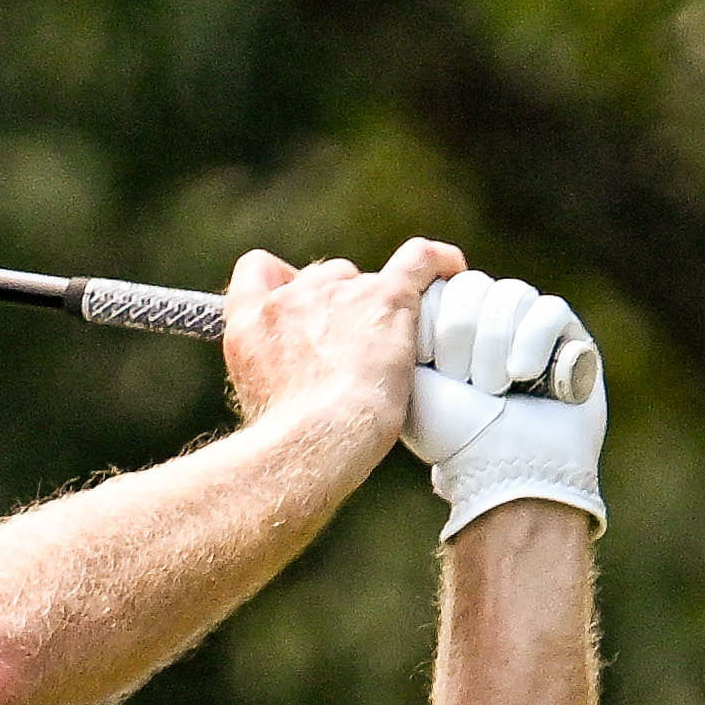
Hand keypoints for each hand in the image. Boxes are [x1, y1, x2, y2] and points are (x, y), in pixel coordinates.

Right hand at [220, 238, 461, 471]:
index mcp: (251, 321)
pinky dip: (439, 262)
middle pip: (325, 277)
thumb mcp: (259, 405)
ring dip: (379, 309)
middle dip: (341, 306)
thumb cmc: (291, 443)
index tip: (303, 311)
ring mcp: (340, 293)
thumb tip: (301, 381)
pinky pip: (419, 261)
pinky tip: (452, 270)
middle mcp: (291, 297)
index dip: (284, 284)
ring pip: (368, 282)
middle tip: (358, 356)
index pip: (260, 271)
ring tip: (394, 351)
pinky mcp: (386, 299)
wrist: (316, 441)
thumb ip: (274, 376)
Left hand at [405, 275, 603, 543]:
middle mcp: (492, 326)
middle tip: (463, 380)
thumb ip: (405, 330)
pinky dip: (532, 341)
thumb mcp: (411, 381)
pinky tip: (524, 376)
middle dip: (461, 333)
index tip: (434, 365)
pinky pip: (550, 309)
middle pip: (473, 285)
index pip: (444, 285)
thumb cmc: (455, 437)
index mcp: (453, 333)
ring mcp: (533, 330)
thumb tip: (410, 283)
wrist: (505, 473)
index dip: (438, 319)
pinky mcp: (571, 340)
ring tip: (496, 387)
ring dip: (495, 343)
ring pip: (511, 293)